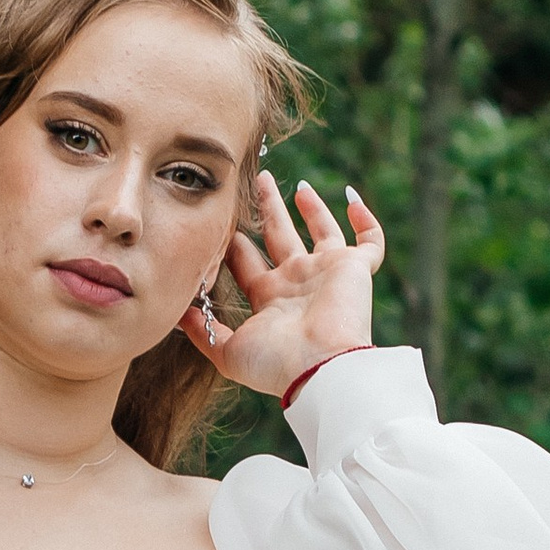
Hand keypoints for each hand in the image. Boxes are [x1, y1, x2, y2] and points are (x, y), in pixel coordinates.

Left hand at [179, 175, 383, 399]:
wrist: (319, 366)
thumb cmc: (276, 364)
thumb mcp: (228, 352)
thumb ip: (203, 333)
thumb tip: (179, 312)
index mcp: (269, 299)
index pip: (248, 263)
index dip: (235, 243)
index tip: (220, 220)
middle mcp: (297, 283)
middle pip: (280, 238)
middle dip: (268, 212)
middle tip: (255, 183)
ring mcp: (327, 274)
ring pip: (321, 231)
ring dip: (311, 208)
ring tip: (296, 184)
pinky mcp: (356, 269)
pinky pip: (370, 240)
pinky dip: (365, 220)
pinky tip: (351, 198)